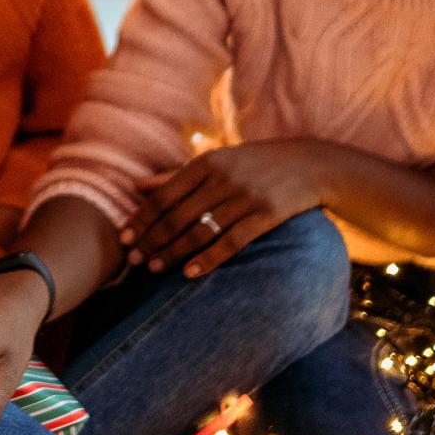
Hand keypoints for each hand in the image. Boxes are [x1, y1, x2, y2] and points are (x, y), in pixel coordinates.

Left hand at [125, 138, 344, 277]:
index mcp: (206, 163)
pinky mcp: (267, 215)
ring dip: (172, 252)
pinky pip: (232, 242)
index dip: (142, 218)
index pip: (164, 195)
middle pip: (177, 215)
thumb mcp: (216, 161)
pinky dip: (208, 259)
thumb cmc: (254, 164)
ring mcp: (245, 197)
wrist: (311, 164)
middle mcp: (223, 178)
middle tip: (132, 260)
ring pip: (200, 231)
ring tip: (153, 268)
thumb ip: (175, 175)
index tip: (123, 237)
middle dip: (151, 240)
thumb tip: (136, 186)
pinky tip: (189, 273)